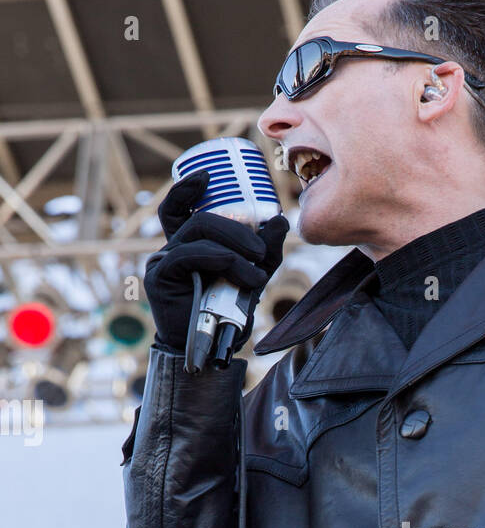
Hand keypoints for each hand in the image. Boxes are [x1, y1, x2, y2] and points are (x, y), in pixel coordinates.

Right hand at [143, 171, 288, 352]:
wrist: (210, 351)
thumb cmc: (225, 315)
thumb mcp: (251, 278)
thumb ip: (265, 253)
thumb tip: (280, 220)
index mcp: (188, 246)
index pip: (178, 209)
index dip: (186, 188)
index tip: (207, 176)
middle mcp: (172, 250)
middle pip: (200, 219)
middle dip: (235, 227)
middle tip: (261, 248)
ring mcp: (162, 262)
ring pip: (198, 233)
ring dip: (234, 247)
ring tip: (258, 268)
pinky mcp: (160, 278)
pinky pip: (189, 255)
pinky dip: (219, 258)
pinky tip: (240, 273)